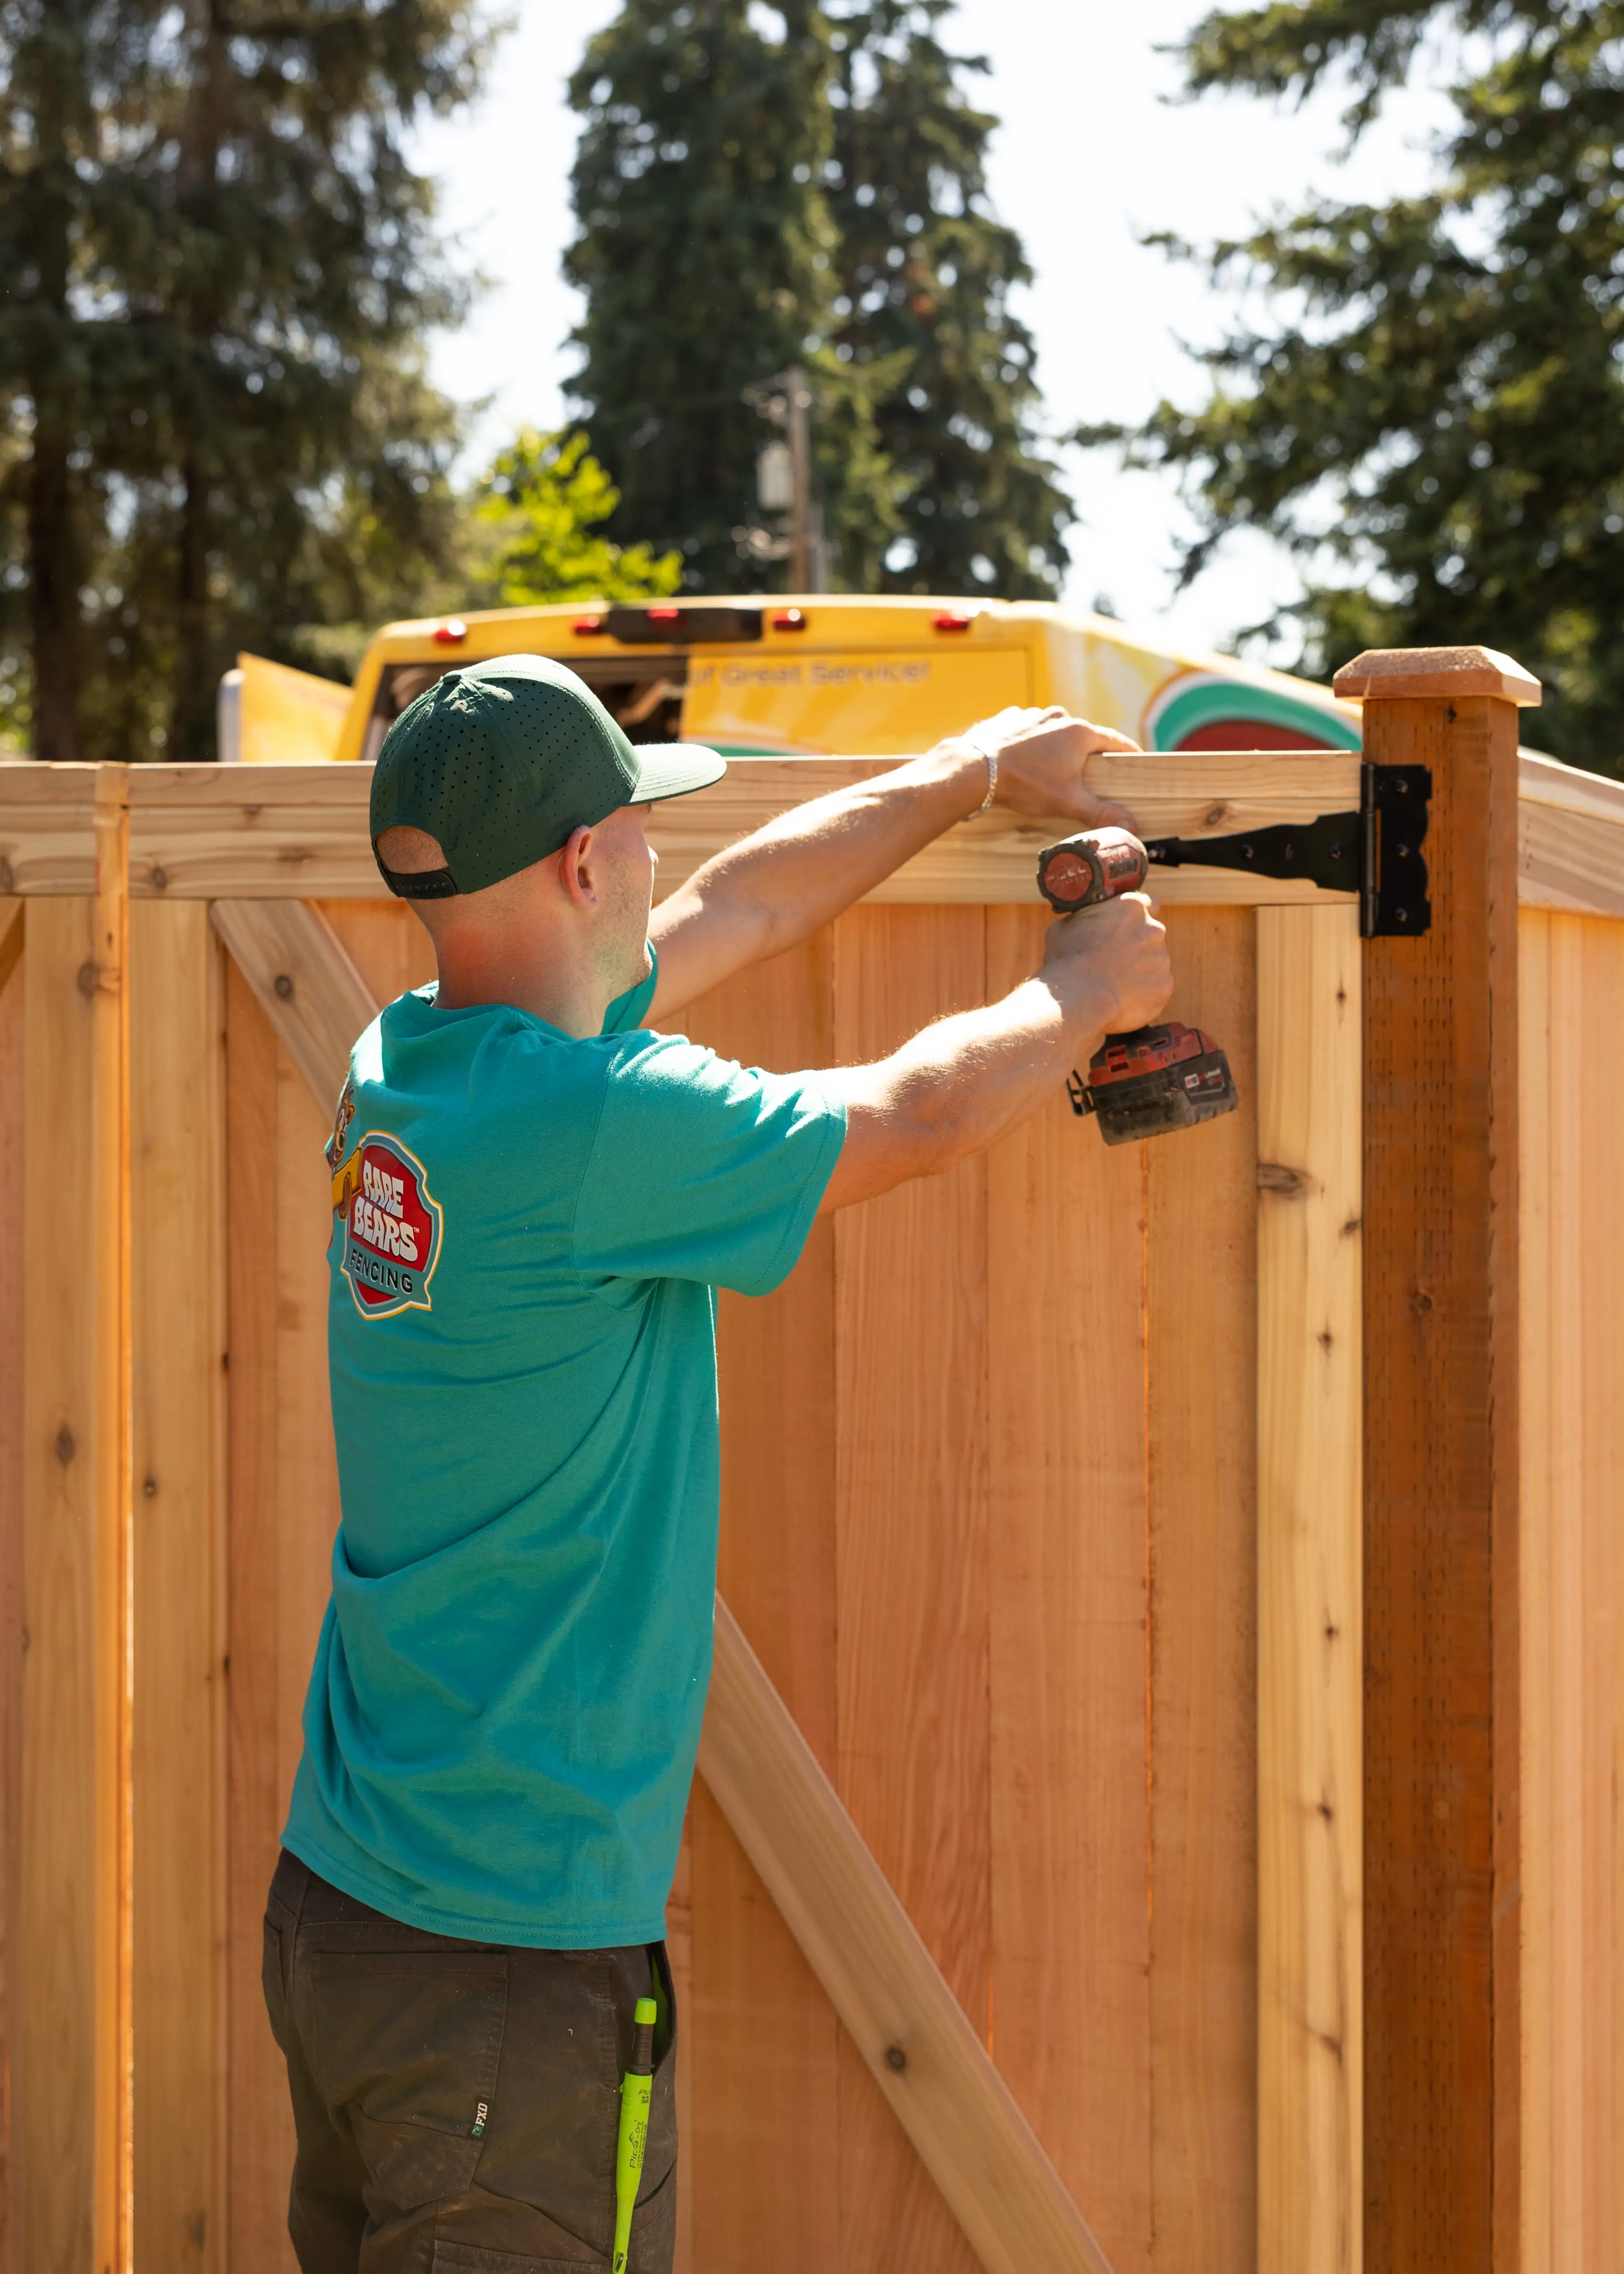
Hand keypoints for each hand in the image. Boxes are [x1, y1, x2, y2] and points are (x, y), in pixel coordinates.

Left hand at [951, 705, 1141, 831]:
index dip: (1126, 752)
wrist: (976, 769)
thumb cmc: (1026, 784)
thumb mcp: (1068, 802)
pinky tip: (1022, 760)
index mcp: (1080, 732)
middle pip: (1082, 736)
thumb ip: (1101, 813)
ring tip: (1048, 770)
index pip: (1114, 741)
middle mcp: (1059, 717)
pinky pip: (1026, 731)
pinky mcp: (1008, 719)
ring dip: (1055, 748)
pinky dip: (1029, 743)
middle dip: (1086, 755)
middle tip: (1086, 774)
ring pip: (1052, 732)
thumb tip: (1132, 826)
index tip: (1135, 760)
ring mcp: (1032, 715)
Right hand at [1041, 890, 1172, 1035]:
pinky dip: (1144, 993)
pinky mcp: (1164, 986)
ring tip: (1115, 983)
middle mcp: (1154, 929)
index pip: (1148, 905)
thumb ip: (1086, 919)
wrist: (1078, 996)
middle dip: (1138, 946)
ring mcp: (1162, 959)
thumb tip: (1083, 922)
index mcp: (1133, 907)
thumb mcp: (1066, 926)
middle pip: (1151, 935)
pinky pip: (1156, 988)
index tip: (1124, 929)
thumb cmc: (1067, 959)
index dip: (1135, 919)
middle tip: (1115, 960)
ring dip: (1141, 970)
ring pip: (1154, 963)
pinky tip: (1122, 998)